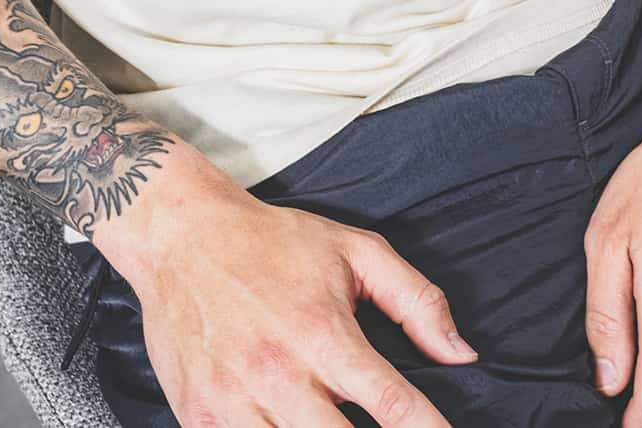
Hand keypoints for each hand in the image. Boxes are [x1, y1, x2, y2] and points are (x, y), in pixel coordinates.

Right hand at [93, 142, 478, 425]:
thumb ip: (415, 299)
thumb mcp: (353, 250)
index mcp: (322, 331)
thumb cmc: (272, 241)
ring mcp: (233, 403)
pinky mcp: (198, 418)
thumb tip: (461, 353)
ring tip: (332, 425)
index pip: (392, 405)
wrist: (180, 234)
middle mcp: (279, 373)